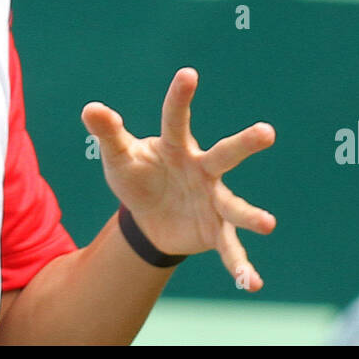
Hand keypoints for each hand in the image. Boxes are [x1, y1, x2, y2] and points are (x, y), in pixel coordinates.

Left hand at [82, 68, 275, 289]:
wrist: (149, 219)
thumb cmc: (138, 176)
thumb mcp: (119, 157)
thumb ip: (108, 133)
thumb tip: (90, 108)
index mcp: (176, 146)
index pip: (176, 118)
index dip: (180, 97)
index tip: (188, 74)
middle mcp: (202, 169)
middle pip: (224, 154)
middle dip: (244, 144)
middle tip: (266, 132)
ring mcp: (212, 200)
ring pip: (234, 205)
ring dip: (250, 215)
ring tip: (267, 224)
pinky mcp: (215, 230)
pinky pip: (230, 249)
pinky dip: (241, 267)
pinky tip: (252, 284)